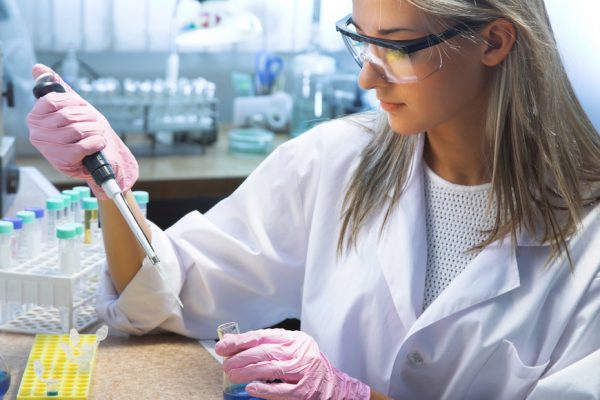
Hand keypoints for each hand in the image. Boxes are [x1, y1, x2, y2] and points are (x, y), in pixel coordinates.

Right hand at [27, 64, 137, 199]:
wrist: (94, 158)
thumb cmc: (82, 131)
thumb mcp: (70, 107)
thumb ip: (57, 88)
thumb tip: (38, 68)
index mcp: (36, 117)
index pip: (54, 100)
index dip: (74, 101)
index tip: (82, 106)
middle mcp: (38, 132)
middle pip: (69, 115)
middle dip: (89, 116)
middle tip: (94, 121)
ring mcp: (49, 147)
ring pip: (78, 130)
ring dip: (95, 129)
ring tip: (97, 132)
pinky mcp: (62, 160)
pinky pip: (84, 145)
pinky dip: (97, 142)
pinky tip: (98, 142)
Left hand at [215, 328, 369, 399]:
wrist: (335, 387)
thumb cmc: (307, 367)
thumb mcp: (292, 350)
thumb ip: (268, 346)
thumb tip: (233, 345)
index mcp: (295, 339)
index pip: (264, 335)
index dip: (241, 341)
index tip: (223, 346)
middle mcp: (301, 352)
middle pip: (265, 351)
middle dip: (241, 357)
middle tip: (226, 364)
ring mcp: (304, 371)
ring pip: (271, 369)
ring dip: (248, 372)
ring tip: (233, 375)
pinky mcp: (306, 391)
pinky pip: (282, 390)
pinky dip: (265, 390)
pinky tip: (252, 388)